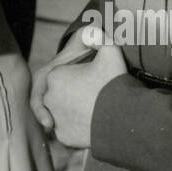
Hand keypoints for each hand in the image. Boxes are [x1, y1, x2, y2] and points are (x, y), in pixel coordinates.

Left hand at [30, 25, 126, 147]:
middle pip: (61, 93)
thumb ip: (98, 36)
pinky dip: (77, 127)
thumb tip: (90, 32)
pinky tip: (92, 122)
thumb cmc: (115, 83)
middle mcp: (48, 98)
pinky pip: (68, 130)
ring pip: (63, 112)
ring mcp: (55, 119)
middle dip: (74, 93)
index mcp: (53, 77)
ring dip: (73, 110)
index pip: (63, 74)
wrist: (123, 119)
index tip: (92, 79)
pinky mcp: (63, 137)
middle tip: (94, 94)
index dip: (79, 76)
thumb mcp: (111, 51)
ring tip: (94, 108)